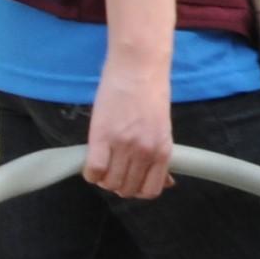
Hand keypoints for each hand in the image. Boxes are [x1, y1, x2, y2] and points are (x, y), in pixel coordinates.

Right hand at [85, 66, 175, 200]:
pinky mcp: (102, 136)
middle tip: (113, 170)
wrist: (138, 67)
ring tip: (103, 164)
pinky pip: (93, 170)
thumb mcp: (163, 129)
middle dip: (118, 185)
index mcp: (162, 151)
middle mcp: (145, 152)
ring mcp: (123, 145)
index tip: (130, 181)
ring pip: (110, 182)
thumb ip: (162, 157)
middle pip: (127, 189)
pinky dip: (91, 173)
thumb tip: (169, 182)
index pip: (150, 190)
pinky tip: (92, 162)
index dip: (137, 190)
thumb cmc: (151, 95)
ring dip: (104, 179)